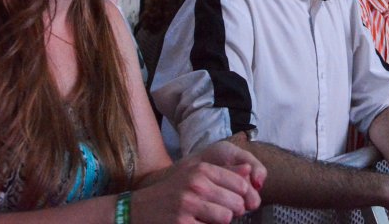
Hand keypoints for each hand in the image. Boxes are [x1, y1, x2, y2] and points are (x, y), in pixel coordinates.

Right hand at [133, 150, 262, 222]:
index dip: (243, 196)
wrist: (139, 209)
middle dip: (234, 211)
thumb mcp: (196, 175)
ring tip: (207, 218)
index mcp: (202, 169)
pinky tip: (195, 223)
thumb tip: (250, 172)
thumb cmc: (174, 192)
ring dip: (221, 222)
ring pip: (227, 218)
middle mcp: (197, 184)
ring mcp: (189, 205)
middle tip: (220, 212)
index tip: (235, 201)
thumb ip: (225, 173)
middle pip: (237, 202)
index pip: (241, 184)